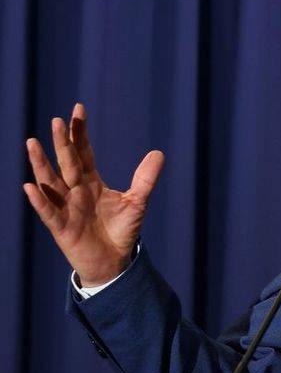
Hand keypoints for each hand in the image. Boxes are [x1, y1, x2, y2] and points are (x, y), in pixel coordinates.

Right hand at [23, 103, 163, 286]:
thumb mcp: (137, 201)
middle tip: (56, 120)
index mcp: (91, 182)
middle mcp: (75, 191)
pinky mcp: (61, 228)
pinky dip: (39, 201)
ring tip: (32, 143)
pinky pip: (48, 212)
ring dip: (40, 164)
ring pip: (50, 182)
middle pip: (67, 162)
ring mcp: (66, 208)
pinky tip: (29, 187)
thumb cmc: (121, 230)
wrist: (114, 261)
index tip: (77, 110)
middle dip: (62, 142)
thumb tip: (158, 152)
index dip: (80, 133)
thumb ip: (145, 178)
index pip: (83, 152)